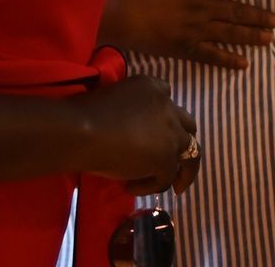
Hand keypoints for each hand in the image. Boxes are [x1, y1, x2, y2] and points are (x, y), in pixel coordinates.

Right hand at [74, 74, 200, 195]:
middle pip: (188, 126)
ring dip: (183, 171)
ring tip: (175, 186)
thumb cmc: (87, 113)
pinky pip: (166, 177)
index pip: (168, 102)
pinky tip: (130, 187)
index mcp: (153, 87)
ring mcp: (171, 133)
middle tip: (173, 159)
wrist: (83, 130)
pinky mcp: (166, 159)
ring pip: (191, 152)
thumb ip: (132, 109)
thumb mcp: (115, 97)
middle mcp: (168, 107)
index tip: (155, 134)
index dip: (164, 119)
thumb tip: (127, 131)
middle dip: (183, 142)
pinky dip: (152, 185)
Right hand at [99, 0, 274, 67]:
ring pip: (228, 34)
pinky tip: (243, 63)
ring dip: (251, 36)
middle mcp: (199, 8)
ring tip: (269, 39)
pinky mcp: (182, 48)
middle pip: (235, 11)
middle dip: (258, 15)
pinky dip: (228, 59)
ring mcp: (192, 30)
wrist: (113, 14)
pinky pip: (210, 55)